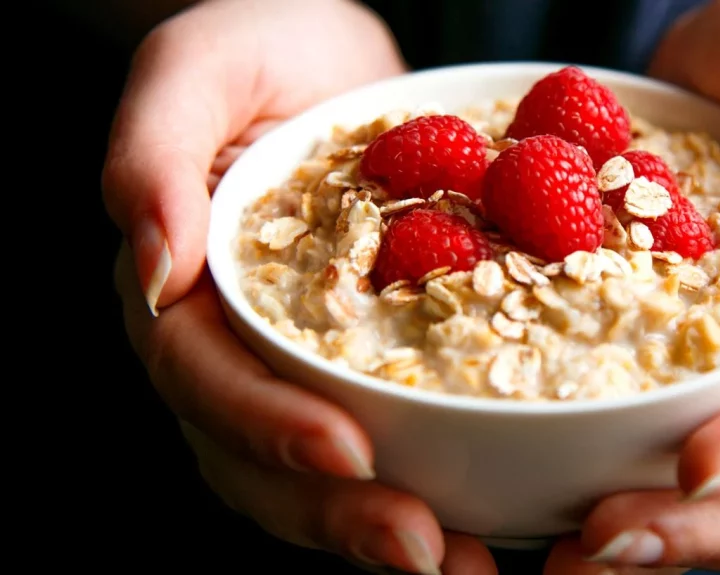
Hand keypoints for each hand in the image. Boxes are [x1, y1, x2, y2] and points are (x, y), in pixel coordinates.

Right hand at [104, 1, 496, 571]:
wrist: (341, 56)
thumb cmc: (263, 44)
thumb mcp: (201, 64)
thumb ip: (154, 152)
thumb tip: (152, 268)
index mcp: (185, 290)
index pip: (205, 380)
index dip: (266, 425)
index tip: (346, 452)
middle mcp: (237, 346)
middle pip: (260, 459)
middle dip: (335, 512)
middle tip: (421, 548)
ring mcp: (303, 363)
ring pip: (321, 477)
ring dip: (384, 530)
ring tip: (462, 562)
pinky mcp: (373, 361)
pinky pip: (394, 436)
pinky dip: (437, 483)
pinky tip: (492, 517)